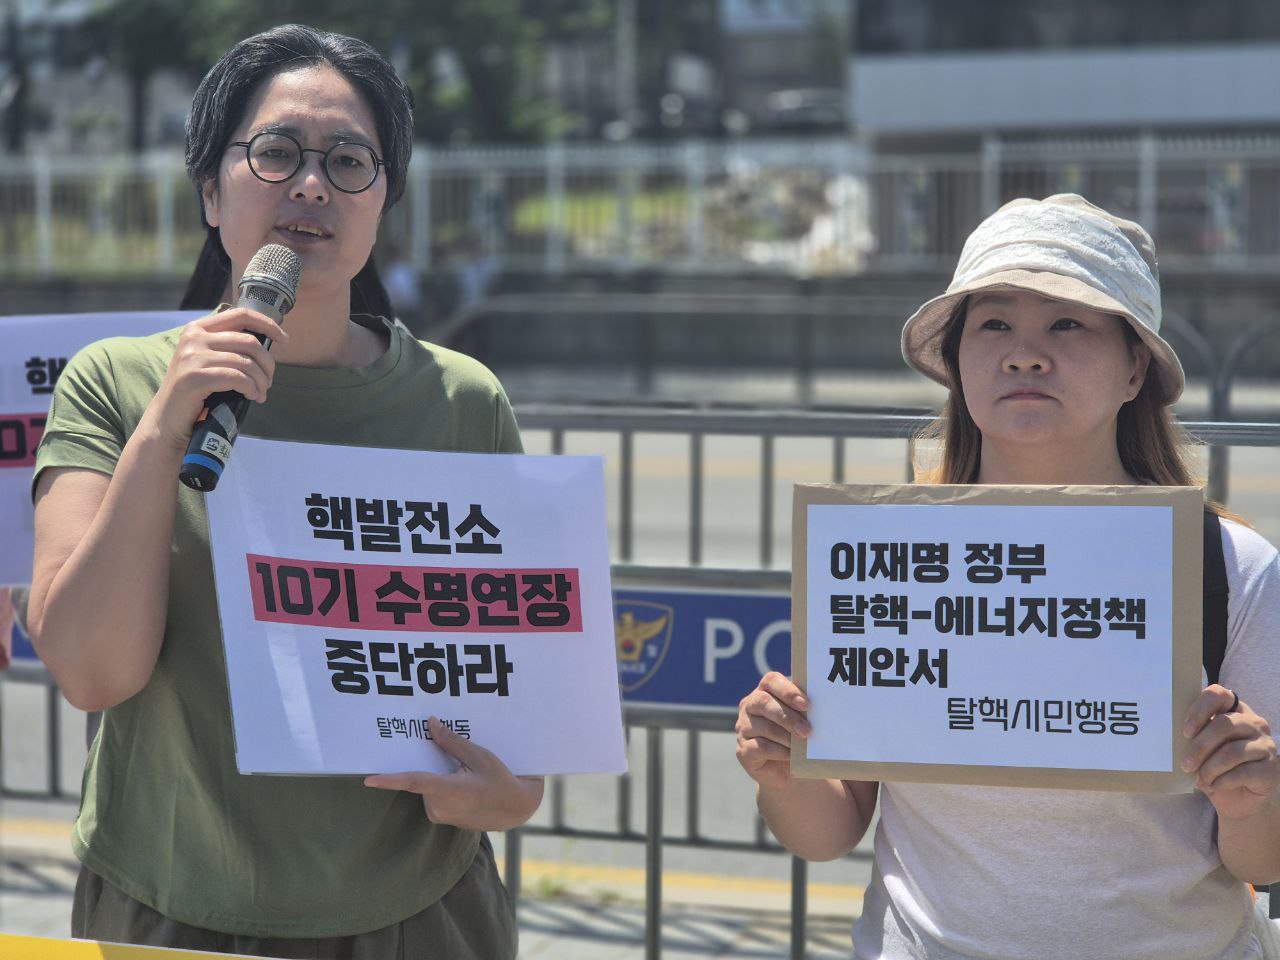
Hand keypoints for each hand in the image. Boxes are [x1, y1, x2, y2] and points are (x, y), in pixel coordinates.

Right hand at [147, 308, 287, 449]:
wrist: (168, 419)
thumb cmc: (196, 392)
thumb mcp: (208, 361)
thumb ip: (229, 348)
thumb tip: (268, 344)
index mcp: (197, 328)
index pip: (240, 314)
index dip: (267, 324)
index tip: (284, 338)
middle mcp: (193, 337)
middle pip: (249, 341)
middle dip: (267, 364)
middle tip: (268, 381)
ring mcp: (192, 357)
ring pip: (246, 362)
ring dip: (261, 381)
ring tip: (261, 393)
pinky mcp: (195, 377)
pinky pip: (237, 378)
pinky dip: (251, 388)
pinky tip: (252, 396)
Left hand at [363, 717, 543, 830]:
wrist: (515, 809)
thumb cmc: (501, 781)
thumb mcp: (480, 757)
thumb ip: (452, 742)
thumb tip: (430, 724)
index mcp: (452, 791)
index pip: (414, 783)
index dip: (390, 780)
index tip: (369, 780)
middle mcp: (441, 807)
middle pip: (421, 778)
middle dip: (430, 764)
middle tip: (449, 756)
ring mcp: (440, 815)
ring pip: (426, 786)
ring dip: (437, 775)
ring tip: (465, 772)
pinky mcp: (442, 818)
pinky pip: (433, 795)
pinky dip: (441, 785)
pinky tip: (463, 782)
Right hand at [736, 672, 810, 790]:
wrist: (789, 771)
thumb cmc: (798, 738)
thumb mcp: (802, 720)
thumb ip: (805, 710)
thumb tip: (822, 708)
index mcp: (765, 691)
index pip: (771, 681)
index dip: (788, 691)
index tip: (806, 704)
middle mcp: (750, 706)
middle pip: (764, 702)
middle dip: (788, 717)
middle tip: (807, 730)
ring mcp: (743, 728)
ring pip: (764, 727)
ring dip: (786, 737)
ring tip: (802, 745)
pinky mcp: (743, 750)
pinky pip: (760, 747)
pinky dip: (779, 751)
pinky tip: (790, 755)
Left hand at [1182, 684, 1278, 819]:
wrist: (1239, 798)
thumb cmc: (1215, 766)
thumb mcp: (1202, 748)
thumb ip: (1192, 735)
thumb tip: (1169, 736)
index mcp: (1234, 710)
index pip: (1219, 694)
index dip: (1200, 709)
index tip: (1185, 731)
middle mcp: (1254, 723)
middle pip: (1224, 725)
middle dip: (1199, 746)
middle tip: (1185, 764)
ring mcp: (1266, 745)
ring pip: (1232, 751)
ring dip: (1209, 768)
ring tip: (1199, 779)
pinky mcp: (1271, 769)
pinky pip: (1243, 772)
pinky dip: (1222, 781)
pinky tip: (1214, 786)